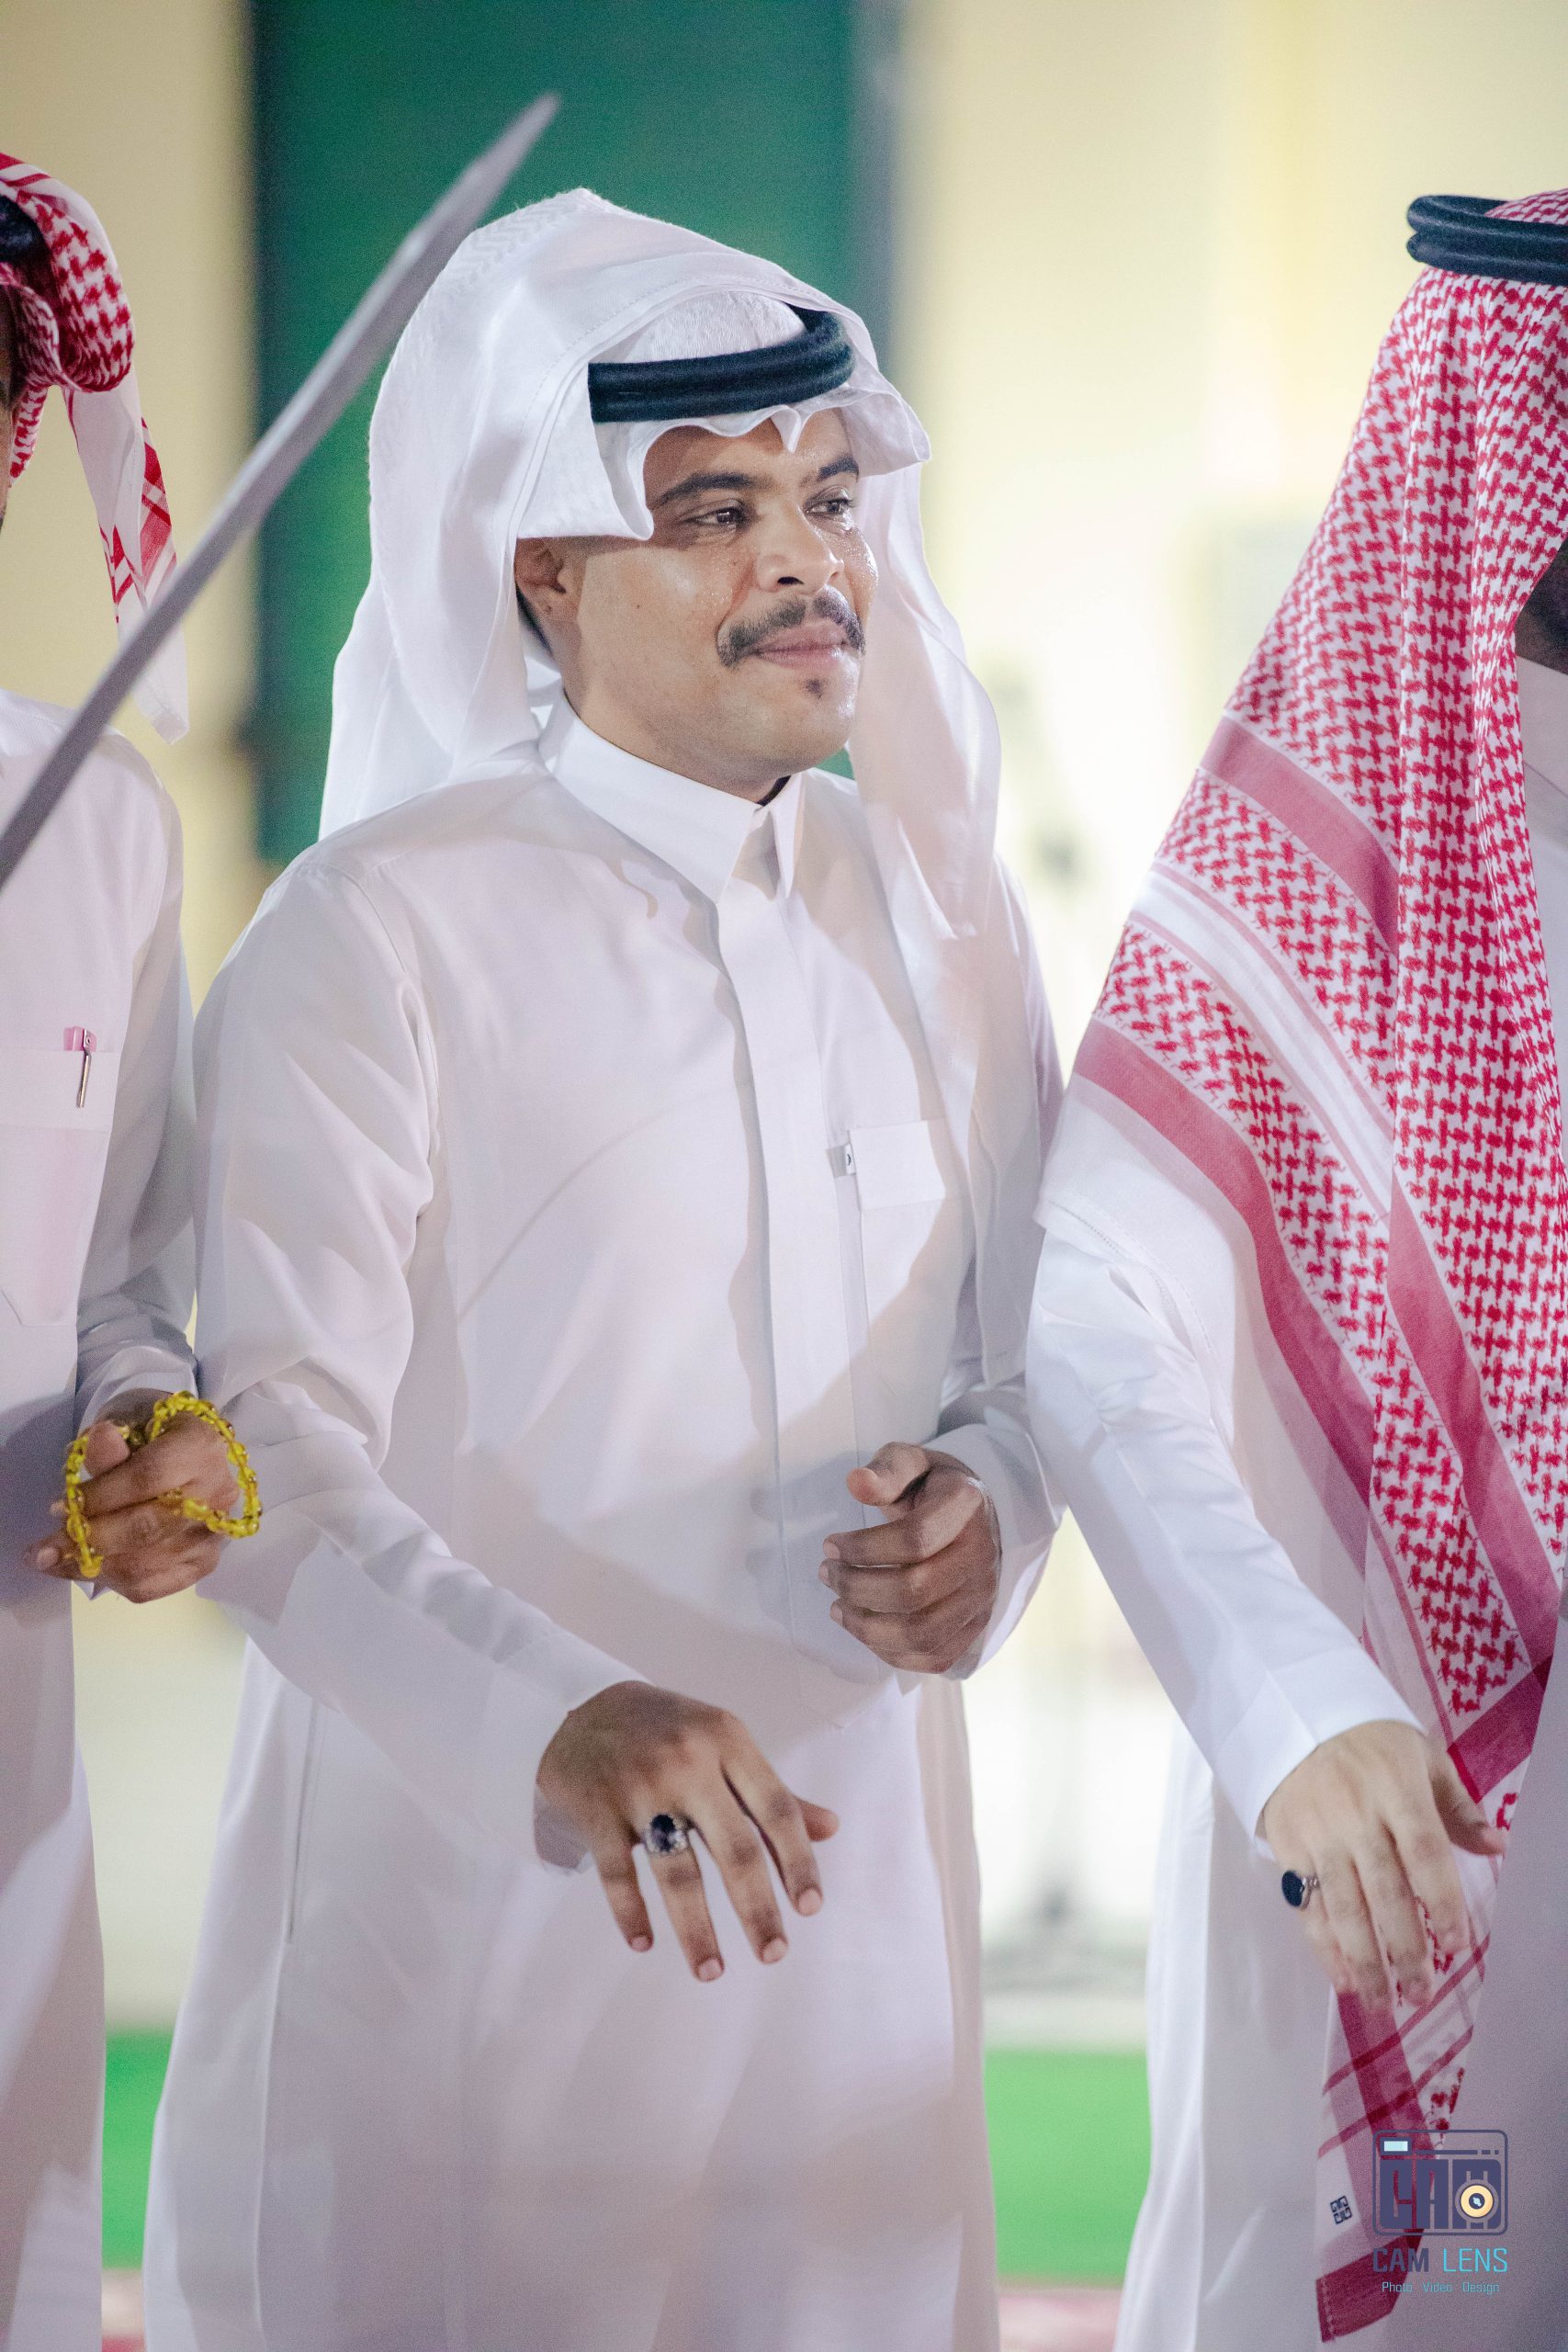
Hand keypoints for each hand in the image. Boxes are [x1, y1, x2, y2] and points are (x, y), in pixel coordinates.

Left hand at [27, 1397, 238, 1602]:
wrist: (180, 1451)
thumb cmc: (147, 1432)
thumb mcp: (126, 1422)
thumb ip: (112, 1442)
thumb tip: (99, 1440)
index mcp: (202, 1447)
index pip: (148, 1477)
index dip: (100, 1496)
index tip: (58, 1508)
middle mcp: (218, 1493)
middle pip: (148, 1527)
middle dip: (89, 1540)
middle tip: (43, 1550)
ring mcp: (213, 1533)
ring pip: (145, 1563)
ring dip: (90, 1566)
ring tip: (52, 1560)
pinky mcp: (202, 1563)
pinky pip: (151, 1586)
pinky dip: (109, 1581)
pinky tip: (82, 1568)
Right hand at [537, 1681, 837, 1982]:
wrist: (578, 1706)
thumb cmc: (665, 1729)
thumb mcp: (722, 1741)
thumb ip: (769, 1789)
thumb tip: (829, 1828)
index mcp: (727, 1740)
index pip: (775, 1808)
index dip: (797, 1861)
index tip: (810, 1907)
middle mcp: (687, 1762)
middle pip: (733, 1847)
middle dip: (757, 1908)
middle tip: (774, 1953)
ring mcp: (639, 1786)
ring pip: (676, 1870)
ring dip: (696, 1929)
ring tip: (712, 1971)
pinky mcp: (597, 1809)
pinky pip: (616, 1873)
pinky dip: (630, 1913)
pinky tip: (644, 1944)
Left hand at [819, 1442, 999, 1672]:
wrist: (973, 1516)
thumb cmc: (930, 1488)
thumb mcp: (910, 1462)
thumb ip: (886, 1470)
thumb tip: (856, 1483)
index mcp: (967, 1507)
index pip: (915, 1539)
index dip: (863, 1548)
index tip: (830, 1544)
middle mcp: (982, 1556)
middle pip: (914, 1591)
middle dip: (857, 1587)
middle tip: (827, 1574)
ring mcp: (982, 1598)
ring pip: (922, 1633)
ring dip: (867, 1627)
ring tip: (838, 1607)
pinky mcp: (975, 1627)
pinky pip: (933, 1656)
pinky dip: (889, 1651)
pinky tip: (863, 1626)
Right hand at [1260, 1719, 1507, 2009]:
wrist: (1292, 1714)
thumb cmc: (1370, 1741)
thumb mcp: (1422, 1757)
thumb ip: (1457, 1807)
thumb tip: (1496, 1848)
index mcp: (1396, 1790)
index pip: (1425, 1854)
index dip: (1443, 1904)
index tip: (1457, 1946)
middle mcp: (1355, 1815)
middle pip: (1385, 1892)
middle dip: (1406, 1949)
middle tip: (1422, 1994)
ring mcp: (1318, 1833)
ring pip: (1344, 1907)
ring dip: (1366, 1962)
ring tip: (1386, 2004)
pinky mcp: (1287, 1845)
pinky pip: (1307, 1904)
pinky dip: (1324, 1946)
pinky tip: (1344, 1979)